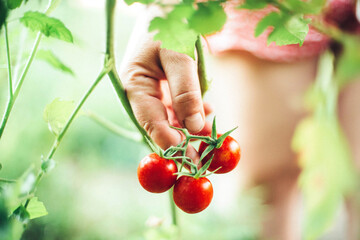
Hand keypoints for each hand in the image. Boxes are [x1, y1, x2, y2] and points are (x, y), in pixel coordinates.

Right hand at [122, 37, 210, 157]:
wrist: (169, 11)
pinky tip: (208, 112)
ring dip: (192, 129)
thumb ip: (186, 91)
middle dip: (184, 141)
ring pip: (172, 122)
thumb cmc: (170, 27)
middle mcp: (141, 96)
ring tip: (212, 133)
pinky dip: (194, 115)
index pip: (152, 124)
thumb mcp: (178, 56)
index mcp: (135, 87)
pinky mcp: (166, 93)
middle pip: (161, 128)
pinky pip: (179, 111)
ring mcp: (153, 95)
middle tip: (206, 154)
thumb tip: (195, 127)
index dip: (172, 145)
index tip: (192, 160)